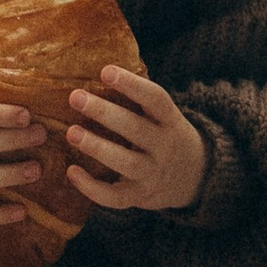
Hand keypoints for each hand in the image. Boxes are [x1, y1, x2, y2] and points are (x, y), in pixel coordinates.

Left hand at [67, 64, 207, 212]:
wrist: (195, 177)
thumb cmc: (166, 134)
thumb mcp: (165, 115)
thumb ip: (141, 99)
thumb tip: (101, 68)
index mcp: (171, 120)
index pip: (155, 99)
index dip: (131, 84)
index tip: (105, 71)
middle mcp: (164, 148)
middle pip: (135, 129)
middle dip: (104, 113)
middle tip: (75, 97)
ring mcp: (153, 175)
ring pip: (124, 163)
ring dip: (97, 147)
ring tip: (71, 132)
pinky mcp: (140, 197)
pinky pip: (115, 197)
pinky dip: (92, 188)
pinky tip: (71, 172)